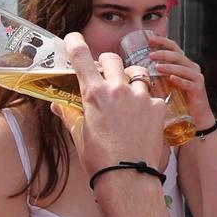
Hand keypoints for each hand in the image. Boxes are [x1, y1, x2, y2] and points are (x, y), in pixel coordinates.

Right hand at [64, 33, 168, 174]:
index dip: (75, 43)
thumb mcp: (79, 135)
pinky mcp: (158, 107)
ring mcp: (141, 97)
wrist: (128, 178)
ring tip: (129, 95)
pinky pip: (153, 96)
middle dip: (107, 64)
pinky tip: (144, 118)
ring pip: (137, 74)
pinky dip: (148, 102)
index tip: (73, 38)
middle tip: (106, 74)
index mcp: (94, 94)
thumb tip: (58, 106)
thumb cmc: (99, 160)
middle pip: (113, 59)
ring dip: (131, 80)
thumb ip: (70, 115)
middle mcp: (118, 89)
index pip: (82, 57)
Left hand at [142, 33, 211, 122]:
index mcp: (185, 64)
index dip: (163, 42)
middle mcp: (192, 68)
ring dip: (169, 66)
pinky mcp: (198, 89)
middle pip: (178, 56)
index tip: (150, 40)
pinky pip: (188, 83)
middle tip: (150, 55)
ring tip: (157, 67)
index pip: (175, 48)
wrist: (196, 115)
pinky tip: (171, 79)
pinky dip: (179, 80)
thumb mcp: (168, 83)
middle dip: (163, 54)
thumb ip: (159, 75)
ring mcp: (197, 78)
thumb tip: (138, 69)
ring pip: (182, 68)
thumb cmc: (180, 99)